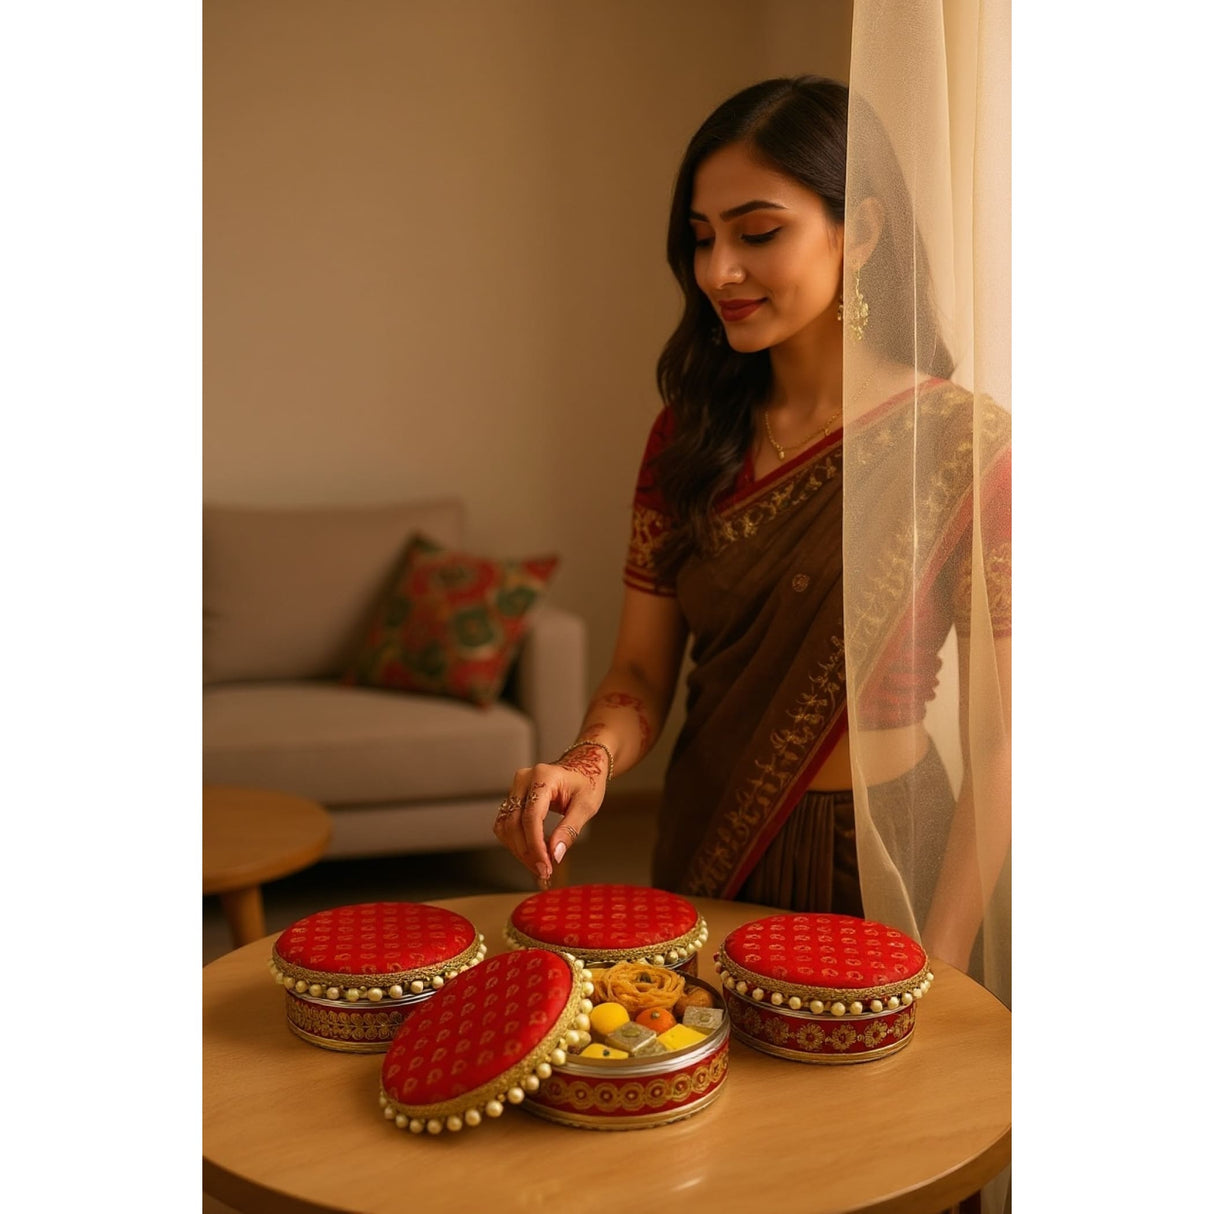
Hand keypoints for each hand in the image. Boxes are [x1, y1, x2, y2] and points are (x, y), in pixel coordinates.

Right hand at [493, 755, 607, 885]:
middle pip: (515, 824)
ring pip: (506, 827)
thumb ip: (569, 829)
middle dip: (527, 853)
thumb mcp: (586, 805)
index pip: (531, 816)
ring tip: (539, 866)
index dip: (535, 845)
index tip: (545, 866)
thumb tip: (555, 855)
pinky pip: (506, 825)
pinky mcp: (513, 798)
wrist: (582, 766)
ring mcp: (515, 788)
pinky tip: (532, 854)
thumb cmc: (587, 782)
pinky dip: (516, 843)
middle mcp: (523, 780)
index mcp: (543, 777)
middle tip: (544, 872)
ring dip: (520, 851)